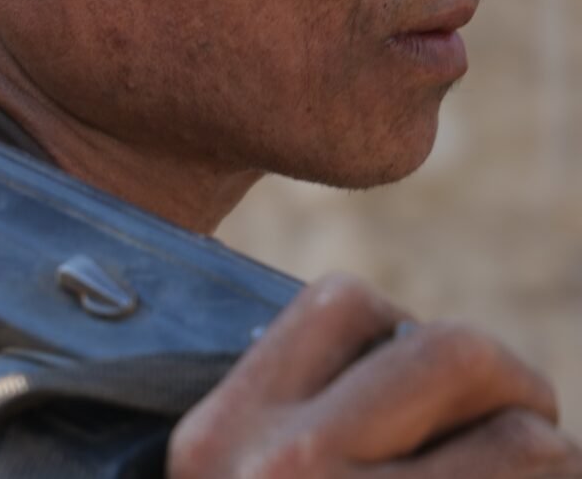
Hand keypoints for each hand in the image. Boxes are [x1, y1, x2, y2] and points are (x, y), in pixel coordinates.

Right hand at [167, 275, 581, 477]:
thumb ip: (287, 415)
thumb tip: (406, 353)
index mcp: (222, 430)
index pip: (341, 302)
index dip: (402, 327)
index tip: (419, 392)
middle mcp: (279, 465)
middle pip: (450, 351)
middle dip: (507, 381)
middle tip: (519, 423)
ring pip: (520, 433)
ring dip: (543, 454)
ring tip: (527, 474)